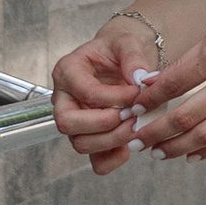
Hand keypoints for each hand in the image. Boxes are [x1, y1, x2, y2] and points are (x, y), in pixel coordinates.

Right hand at [51, 21, 161, 177]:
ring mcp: (75, 122)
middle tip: (132, 115)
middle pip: (67, 123)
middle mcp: (64, 99)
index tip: (138, 92)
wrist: (120, 62)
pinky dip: (114, 159)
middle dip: (104, 123)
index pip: (84, 91)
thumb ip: (133, 56)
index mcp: (68, 71)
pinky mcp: (90, 139)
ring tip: (136, 127)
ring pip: (80, 144)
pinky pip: (96, 162)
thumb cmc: (117, 51)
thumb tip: (141, 79)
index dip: (115, 96)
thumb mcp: (126, 42)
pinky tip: (131, 145)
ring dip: (111, 140)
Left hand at [130, 0, 205, 159]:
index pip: (174, 84)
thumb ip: (191, 58)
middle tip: (133, 139)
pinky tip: (191, 154)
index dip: (148, 100)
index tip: (131, 109)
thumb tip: (154, 83)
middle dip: (154, 132)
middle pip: (186, 117)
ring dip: (177, 147)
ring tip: (156, 152)